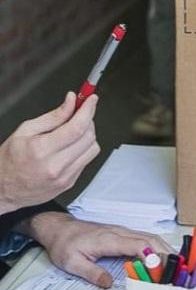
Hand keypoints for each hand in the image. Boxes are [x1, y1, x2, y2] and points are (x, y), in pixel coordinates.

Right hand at [0, 92, 99, 213]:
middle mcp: (56, 166)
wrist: (3, 189)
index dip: (88, 110)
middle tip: (79, 114)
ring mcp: (65, 177)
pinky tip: (70, 147)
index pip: (76, 127)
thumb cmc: (10, 160)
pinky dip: (83, 149)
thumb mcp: (25, 131)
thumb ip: (53, 116)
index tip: (92, 99)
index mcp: (42, 150)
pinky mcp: (70, 182)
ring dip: (88, 135)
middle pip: (88, 137)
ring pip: (93, 149)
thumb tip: (71, 102)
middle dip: (87, 120)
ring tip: (73, 132)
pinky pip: (87, 160)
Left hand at [16, 212, 172, 287]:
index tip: (161, 266)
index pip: (138, 244)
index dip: (152, 254)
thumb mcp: (72, 262)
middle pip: (150, 239)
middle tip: (176, 267)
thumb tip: (109, 283)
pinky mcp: (123, 234)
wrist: (59, 228)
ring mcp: (123, 231)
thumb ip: (92, 273)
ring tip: (174, 263)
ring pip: (150, 237)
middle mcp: (120, 232)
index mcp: (109, 239)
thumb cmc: (65, 243)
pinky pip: (145, 237)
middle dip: (166, 252)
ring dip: (164, 248)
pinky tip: (161, 255)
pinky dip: (157, 246)